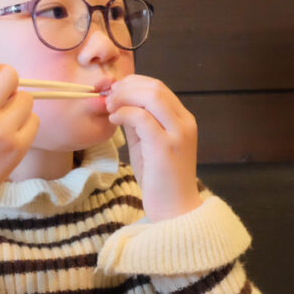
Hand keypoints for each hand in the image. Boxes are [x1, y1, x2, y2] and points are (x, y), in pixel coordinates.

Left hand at [105, 75, 202, 220]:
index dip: (133, 83)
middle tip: (108, 97)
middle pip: (155, 87)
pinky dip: (124, 113)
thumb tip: (120, 103)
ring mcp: (178, 134)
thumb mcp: (147, 144)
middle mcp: (185, 123)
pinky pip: (142, 118)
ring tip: (110, 106)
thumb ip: (138, 123)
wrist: (174, 210)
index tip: (114, 91)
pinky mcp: (165, 147)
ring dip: (125, 97)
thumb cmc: (159, 180)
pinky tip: (114, 120)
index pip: (158, 87)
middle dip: (127, 87)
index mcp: (183, 120)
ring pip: (151, 96)